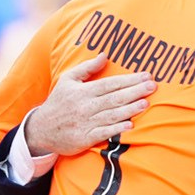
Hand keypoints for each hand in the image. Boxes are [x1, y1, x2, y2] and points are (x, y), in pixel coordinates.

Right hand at [24, 54, 155, 156]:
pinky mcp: (85, 138)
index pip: (110, 83)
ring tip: (146, 103)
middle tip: (153, 86)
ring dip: (130, 109)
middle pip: (114, 98)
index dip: (129, 80)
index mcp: (83, 91)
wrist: (41, 129)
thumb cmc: (59, 102)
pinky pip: (103, 133)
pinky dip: (117, 129)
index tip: (146, 76)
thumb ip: (87, 68)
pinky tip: (130, 125)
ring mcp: (85, 123)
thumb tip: (105, 55)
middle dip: (135, 91)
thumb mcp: (68, 80)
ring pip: (112, 115)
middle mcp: (85, 106)